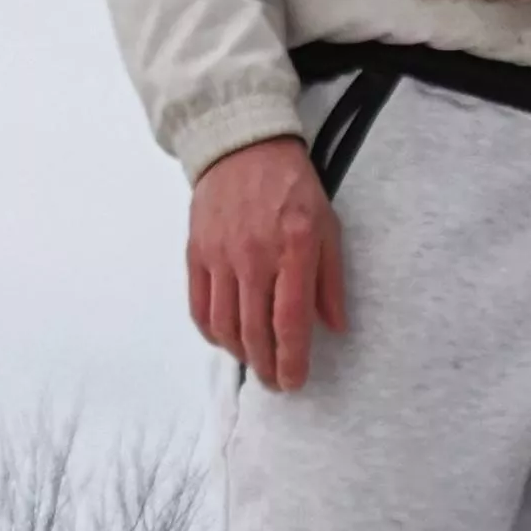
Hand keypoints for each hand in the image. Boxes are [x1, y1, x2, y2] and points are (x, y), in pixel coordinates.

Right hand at [188, 137, 347, 392]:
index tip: (295, 381)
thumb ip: (330, 280)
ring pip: (224, 326)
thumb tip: (334, 326)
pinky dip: (212, 333)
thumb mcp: (328, 228)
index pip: (289, 321)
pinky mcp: (196, 254)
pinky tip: (226, 340)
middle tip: (278, 383)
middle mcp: (253, 257)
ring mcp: (220, 257)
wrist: (242, 147)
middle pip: (254, 332)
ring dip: (241, 355)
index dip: (292, 360)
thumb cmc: (293, 188)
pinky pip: (199, 307)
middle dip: (267, 367)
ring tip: (256, 364)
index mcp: (293, 250)